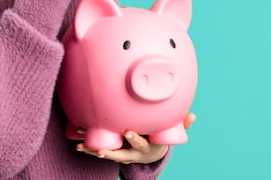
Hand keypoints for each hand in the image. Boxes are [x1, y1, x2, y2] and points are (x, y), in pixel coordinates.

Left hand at [76, 113, 196, 163]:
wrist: (150, 153)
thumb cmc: (159, 138)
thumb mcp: (169, 134)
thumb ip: (180, 125)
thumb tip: (193, 116)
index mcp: (145, 148)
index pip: (141, 144)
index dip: (135, 139)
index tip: (128, 132)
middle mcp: (132, 154)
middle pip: (121, 154)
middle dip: (112, 151)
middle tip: (102, 150)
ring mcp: (122, 154)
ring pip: (107, 153)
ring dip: (94, 150)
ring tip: (82, 147)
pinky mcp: (113, 151)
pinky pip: (99, 149)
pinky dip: (89, 146)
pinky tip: (77, 142)